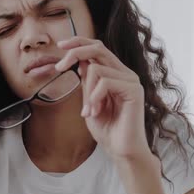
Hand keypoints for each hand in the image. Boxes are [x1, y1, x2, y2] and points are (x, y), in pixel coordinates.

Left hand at [55, 37, 150, 161]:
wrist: (121, 150)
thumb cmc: (107, 129)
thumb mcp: (89, 101)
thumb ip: (87, 82)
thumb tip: (78, 60)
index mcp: (115, 74)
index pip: (98, 48)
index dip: (79, 42)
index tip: (60, 45)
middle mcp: (125, 73)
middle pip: (98, 48)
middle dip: (75, 52)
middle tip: (59, 66)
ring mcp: (131, 80)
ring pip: (97, 69)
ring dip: (86, 92)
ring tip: (88, 112)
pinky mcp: (134, 90)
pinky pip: (105, 82)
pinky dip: (94, 97)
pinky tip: (94, 112)